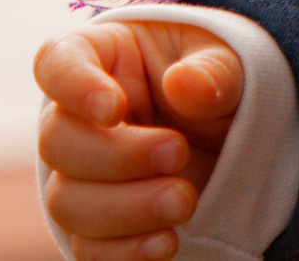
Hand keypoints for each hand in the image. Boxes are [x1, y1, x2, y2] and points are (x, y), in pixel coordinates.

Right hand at [34, 20, 242, 260]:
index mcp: (102, 57)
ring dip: (125, 208)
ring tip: (184, 201)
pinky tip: (165, 244)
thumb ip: (214, 70)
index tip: (113, 109)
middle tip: (178, 153)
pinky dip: (123, 252)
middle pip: (59, 142)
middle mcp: (78, 118)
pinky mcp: (101, 225)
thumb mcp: (231, 60)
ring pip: (67, 202)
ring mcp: (83, 175)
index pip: (58, 62)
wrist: (239, 131)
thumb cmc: (222, 79)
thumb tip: (184, 85)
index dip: (74, 87)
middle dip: (118, 156)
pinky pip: (89, 248)